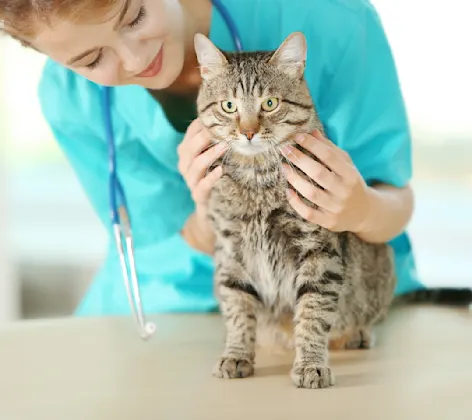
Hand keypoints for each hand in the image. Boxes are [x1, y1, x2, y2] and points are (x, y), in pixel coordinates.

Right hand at [177, 118, 226, 252]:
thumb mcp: (217, 157)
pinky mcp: (198, 197)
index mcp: (187, 153)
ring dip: (210, 154)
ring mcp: (190, 182)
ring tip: (225, 146)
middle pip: (189, 148)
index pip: (191, 133)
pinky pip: (201, 186)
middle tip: (222, 129)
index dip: (202, 124)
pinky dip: (210, 178)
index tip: (218, 116)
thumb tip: (235, 120)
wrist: (214, 209)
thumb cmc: (218, 177)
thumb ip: (219, 141)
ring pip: (195, 165)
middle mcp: (185, 165)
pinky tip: (221, 171)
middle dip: (204, 137)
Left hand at [281, 130, 370, 232]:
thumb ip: (330, 150)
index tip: (298, 137)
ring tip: (284, 167)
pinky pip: (308, 213)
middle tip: (285, 149)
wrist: (365, 214)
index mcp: (350, 175)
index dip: (312, 145)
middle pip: (318, 173)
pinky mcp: (328, 221)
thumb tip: (311, 132)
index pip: (329, 156)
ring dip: (294, 179)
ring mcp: (336, 208)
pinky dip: (296, 203)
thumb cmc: (351, 184)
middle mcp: (344, 191)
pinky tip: (288, 191)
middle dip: (299, 159)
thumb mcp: (347, 165)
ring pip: (311, 193)